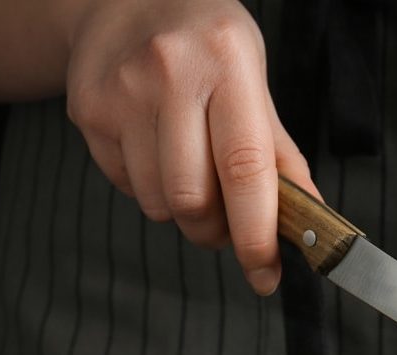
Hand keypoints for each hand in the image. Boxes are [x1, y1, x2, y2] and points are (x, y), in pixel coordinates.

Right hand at [62, 0, 315, 294]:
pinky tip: (154, 150)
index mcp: (228, 64)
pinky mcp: (88, 111)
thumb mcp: (253, 78)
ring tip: (190, 176)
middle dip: (215, 232)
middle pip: (192, 200)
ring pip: (156, 202)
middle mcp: (171, 74)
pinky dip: (148, 188)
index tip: (265, 271)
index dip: (255, 232)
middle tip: (226, 224)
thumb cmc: (204, 41)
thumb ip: (277, 152)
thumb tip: (308, 216)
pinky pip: (125, 185)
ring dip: (181, 212)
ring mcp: (122, 93)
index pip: (244, 169)